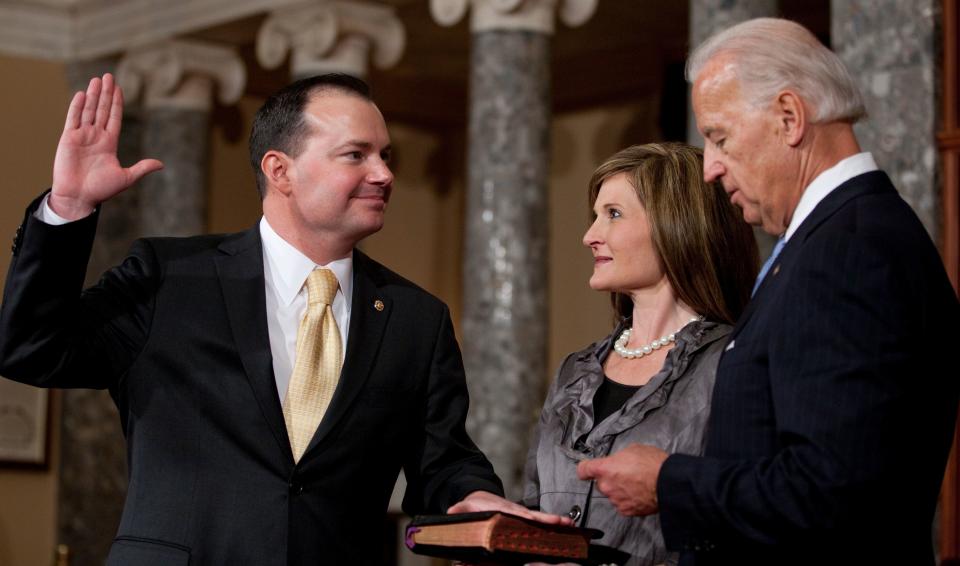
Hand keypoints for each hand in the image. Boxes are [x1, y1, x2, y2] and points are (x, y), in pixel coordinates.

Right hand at [51, 73, 162, 219]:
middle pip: (102, 110)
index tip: (119, 89)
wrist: (78, 197)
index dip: (117, 103)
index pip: (114, 118)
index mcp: (109, 143)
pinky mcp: (68, 138)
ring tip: (97, 79)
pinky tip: (83, 94)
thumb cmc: (101, 190)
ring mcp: (82, 136)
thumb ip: (141, 168)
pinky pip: (73, 119)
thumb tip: (161, 164)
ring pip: (89, 110)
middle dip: (106, 93)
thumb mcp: (126, 178)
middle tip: (108, 76)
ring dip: (94, 95)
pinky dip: (77, 106)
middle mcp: (96, 136)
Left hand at [447, 491, 573, 525]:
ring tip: (571, 525)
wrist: (480, 498)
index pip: (517, 514)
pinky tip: (565, 528)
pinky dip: (553, 525)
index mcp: (503, 510)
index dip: (527, 519)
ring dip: (555, 522)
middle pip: (534, 516)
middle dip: (549, 520)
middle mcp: (515, 511)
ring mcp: (521, 515)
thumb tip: (451, 510)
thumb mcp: (466, 506)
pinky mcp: (525, 519)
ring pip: (540, 519)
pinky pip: (540, 523)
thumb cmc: (476, 504)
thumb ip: (459, 508)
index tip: (538, 522)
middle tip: (565, 523)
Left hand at [577, 444, 666, 515]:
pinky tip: (639, 493)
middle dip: (609, 479)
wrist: (669, 483)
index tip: (587, 471)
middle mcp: (606, 486)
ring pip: (612, 494)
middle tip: (624, 475)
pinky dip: (628, 500)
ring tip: (636, 484)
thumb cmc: (653, 464)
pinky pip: (622, 504)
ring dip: (619, 490)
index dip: (585, 469)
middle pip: (600, 483)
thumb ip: (618, 458)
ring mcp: (615, 500)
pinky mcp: (626, 511)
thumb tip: (617, 462)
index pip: (583, 470)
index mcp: (604, 468)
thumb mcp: (633, 450)